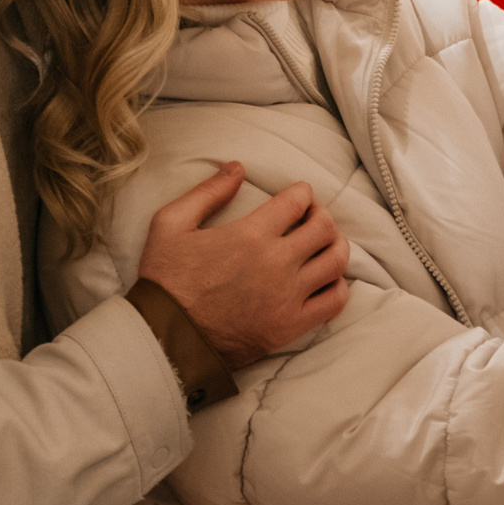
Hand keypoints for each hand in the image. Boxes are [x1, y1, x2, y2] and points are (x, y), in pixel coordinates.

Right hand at [136, 163, 350, 369]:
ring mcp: (288, 296)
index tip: (297, 197)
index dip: (301, 193)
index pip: (298, 201)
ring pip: (336, 262)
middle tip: (311, 218)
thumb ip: (207, 192)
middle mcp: (276, 263)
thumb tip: (237, 167)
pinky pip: (334, 301)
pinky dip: (338, 286)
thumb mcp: (170, 223)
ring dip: (335, 247)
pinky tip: (324, 281)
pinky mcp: (291, 325)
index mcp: (250, 235)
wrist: (166, 337)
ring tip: (323, 246)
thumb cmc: (165, 279)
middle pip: (324, 228)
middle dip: (321, 216)